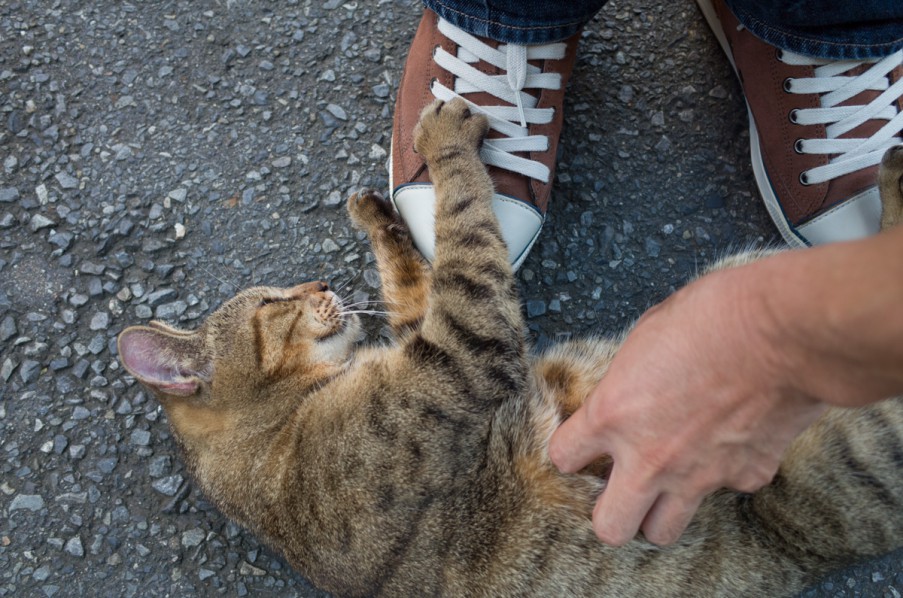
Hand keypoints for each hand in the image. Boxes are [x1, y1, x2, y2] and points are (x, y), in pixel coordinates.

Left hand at [548, 264, 826, 545]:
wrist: (782, 332)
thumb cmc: (713, 317)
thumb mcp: (645, 337)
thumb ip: (628, 379)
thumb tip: (629, 388)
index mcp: (612, 415)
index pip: (564, 457)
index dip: (571, 451)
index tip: (582, 447)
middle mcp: (648, 457)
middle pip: (609, 527)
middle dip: (610, 511)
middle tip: (619, 487)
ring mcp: (697, 476)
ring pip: (662, 532)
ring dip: (658, 513)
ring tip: (667, 484)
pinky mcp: (746, 476)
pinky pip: (726, 492)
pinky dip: (724, 475)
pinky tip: (730, 444)